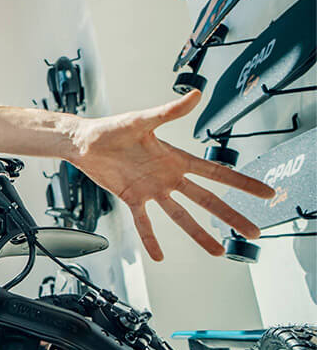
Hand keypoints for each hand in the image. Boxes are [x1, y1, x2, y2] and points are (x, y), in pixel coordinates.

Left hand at [71, 90, 274, 260]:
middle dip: (231, 215)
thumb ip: (170, 111)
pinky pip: (144, 222)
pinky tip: (159, 255)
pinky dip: (151, 239)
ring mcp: (152, 189)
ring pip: (180, 216)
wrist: (83, 142)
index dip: (242, 182)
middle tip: (252, 231)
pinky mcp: (132, 198)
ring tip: (217, 251)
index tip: (265, 192)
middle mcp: (168, 176)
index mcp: (176, 158)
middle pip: (207, 200)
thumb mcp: (142, 120)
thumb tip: (195, 94)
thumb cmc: (111, 128)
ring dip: (198, 234)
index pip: (217, 172)